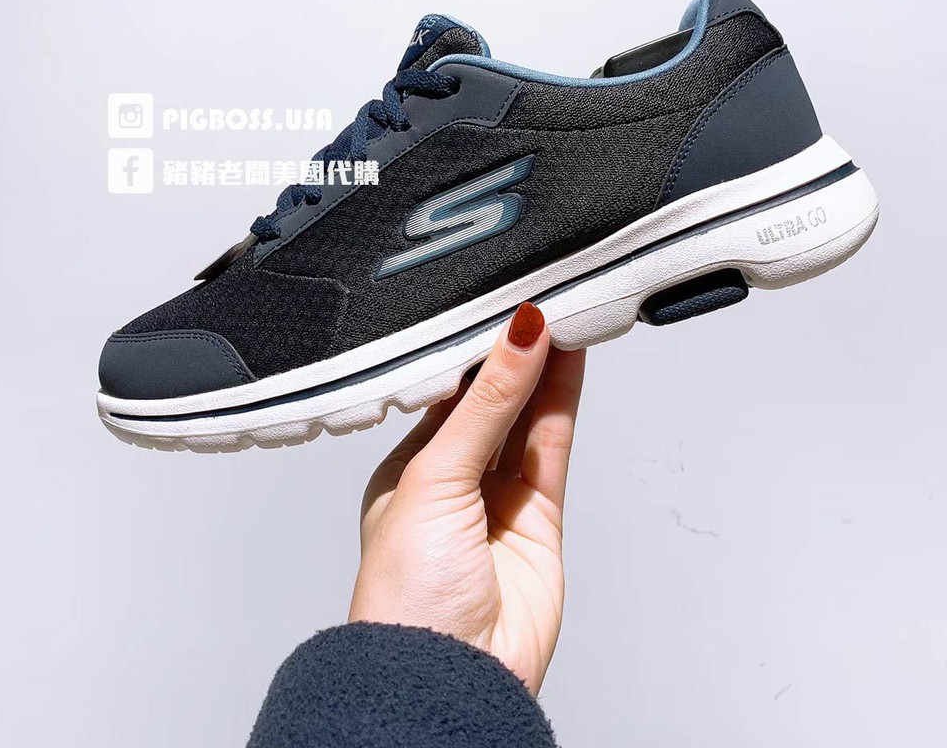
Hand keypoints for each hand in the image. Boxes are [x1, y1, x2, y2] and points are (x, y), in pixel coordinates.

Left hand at [348, 302, 585, 693]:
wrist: (448, 675)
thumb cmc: (406, 593)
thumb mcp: (436, 477)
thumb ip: (484, 405)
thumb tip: (515, 339)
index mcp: (408, 469)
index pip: (447, 391)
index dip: (476, 350)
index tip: (498, 306)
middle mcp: (453, 480)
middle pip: (492, 401)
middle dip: (513, 354)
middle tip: (538, 300)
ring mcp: (498, 498)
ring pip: (527, 417)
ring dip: (544, 369)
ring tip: (561, 315)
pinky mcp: (539, 516)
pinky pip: (552, 445)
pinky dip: (563, 401)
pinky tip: (569, 359)